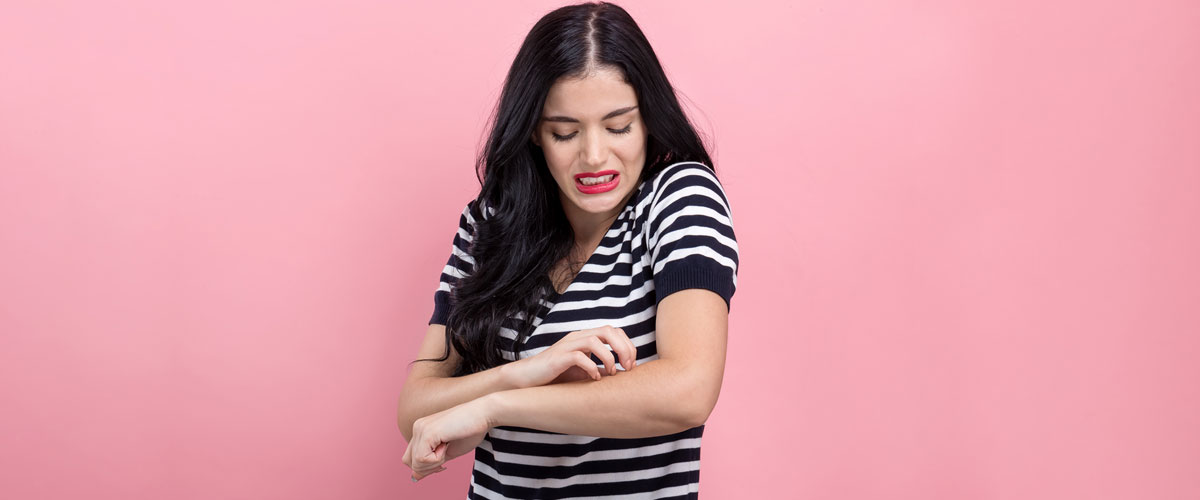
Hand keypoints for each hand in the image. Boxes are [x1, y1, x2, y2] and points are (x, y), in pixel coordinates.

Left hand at [402, 397, 491, 481]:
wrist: (484, 414)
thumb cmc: (470, 431)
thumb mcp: (447, 453)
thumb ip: (431, 463)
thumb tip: (415, 477)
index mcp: (421, 430)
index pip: (410, 458)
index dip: (425, 466)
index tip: (443, 461)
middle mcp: (417, 427)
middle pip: (409, 462)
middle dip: (428, 467)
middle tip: (445, 455)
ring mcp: (420, 428)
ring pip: (415, 462)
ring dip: (434, 462)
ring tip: (447, 446)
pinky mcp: (427, 432)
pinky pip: (422, 458)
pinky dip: (437, 459)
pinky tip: (447, 444)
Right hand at [504, 325, 637, 387]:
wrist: (526, 379)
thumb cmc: (555, 376)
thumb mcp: (584, 372)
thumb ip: (600, 369)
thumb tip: (623, 375)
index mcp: (585, 338)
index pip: (614, 331)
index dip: (628, 345)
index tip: (632, 365)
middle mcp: (578, 337)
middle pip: (609, 331)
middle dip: (624, 348)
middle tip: (628, 367)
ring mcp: (567, 346)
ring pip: (596, 340)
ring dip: (610, 357)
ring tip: (611, 373)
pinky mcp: (558, 357)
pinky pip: (580, 356)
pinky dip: (592, 368)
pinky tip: (594, 379)